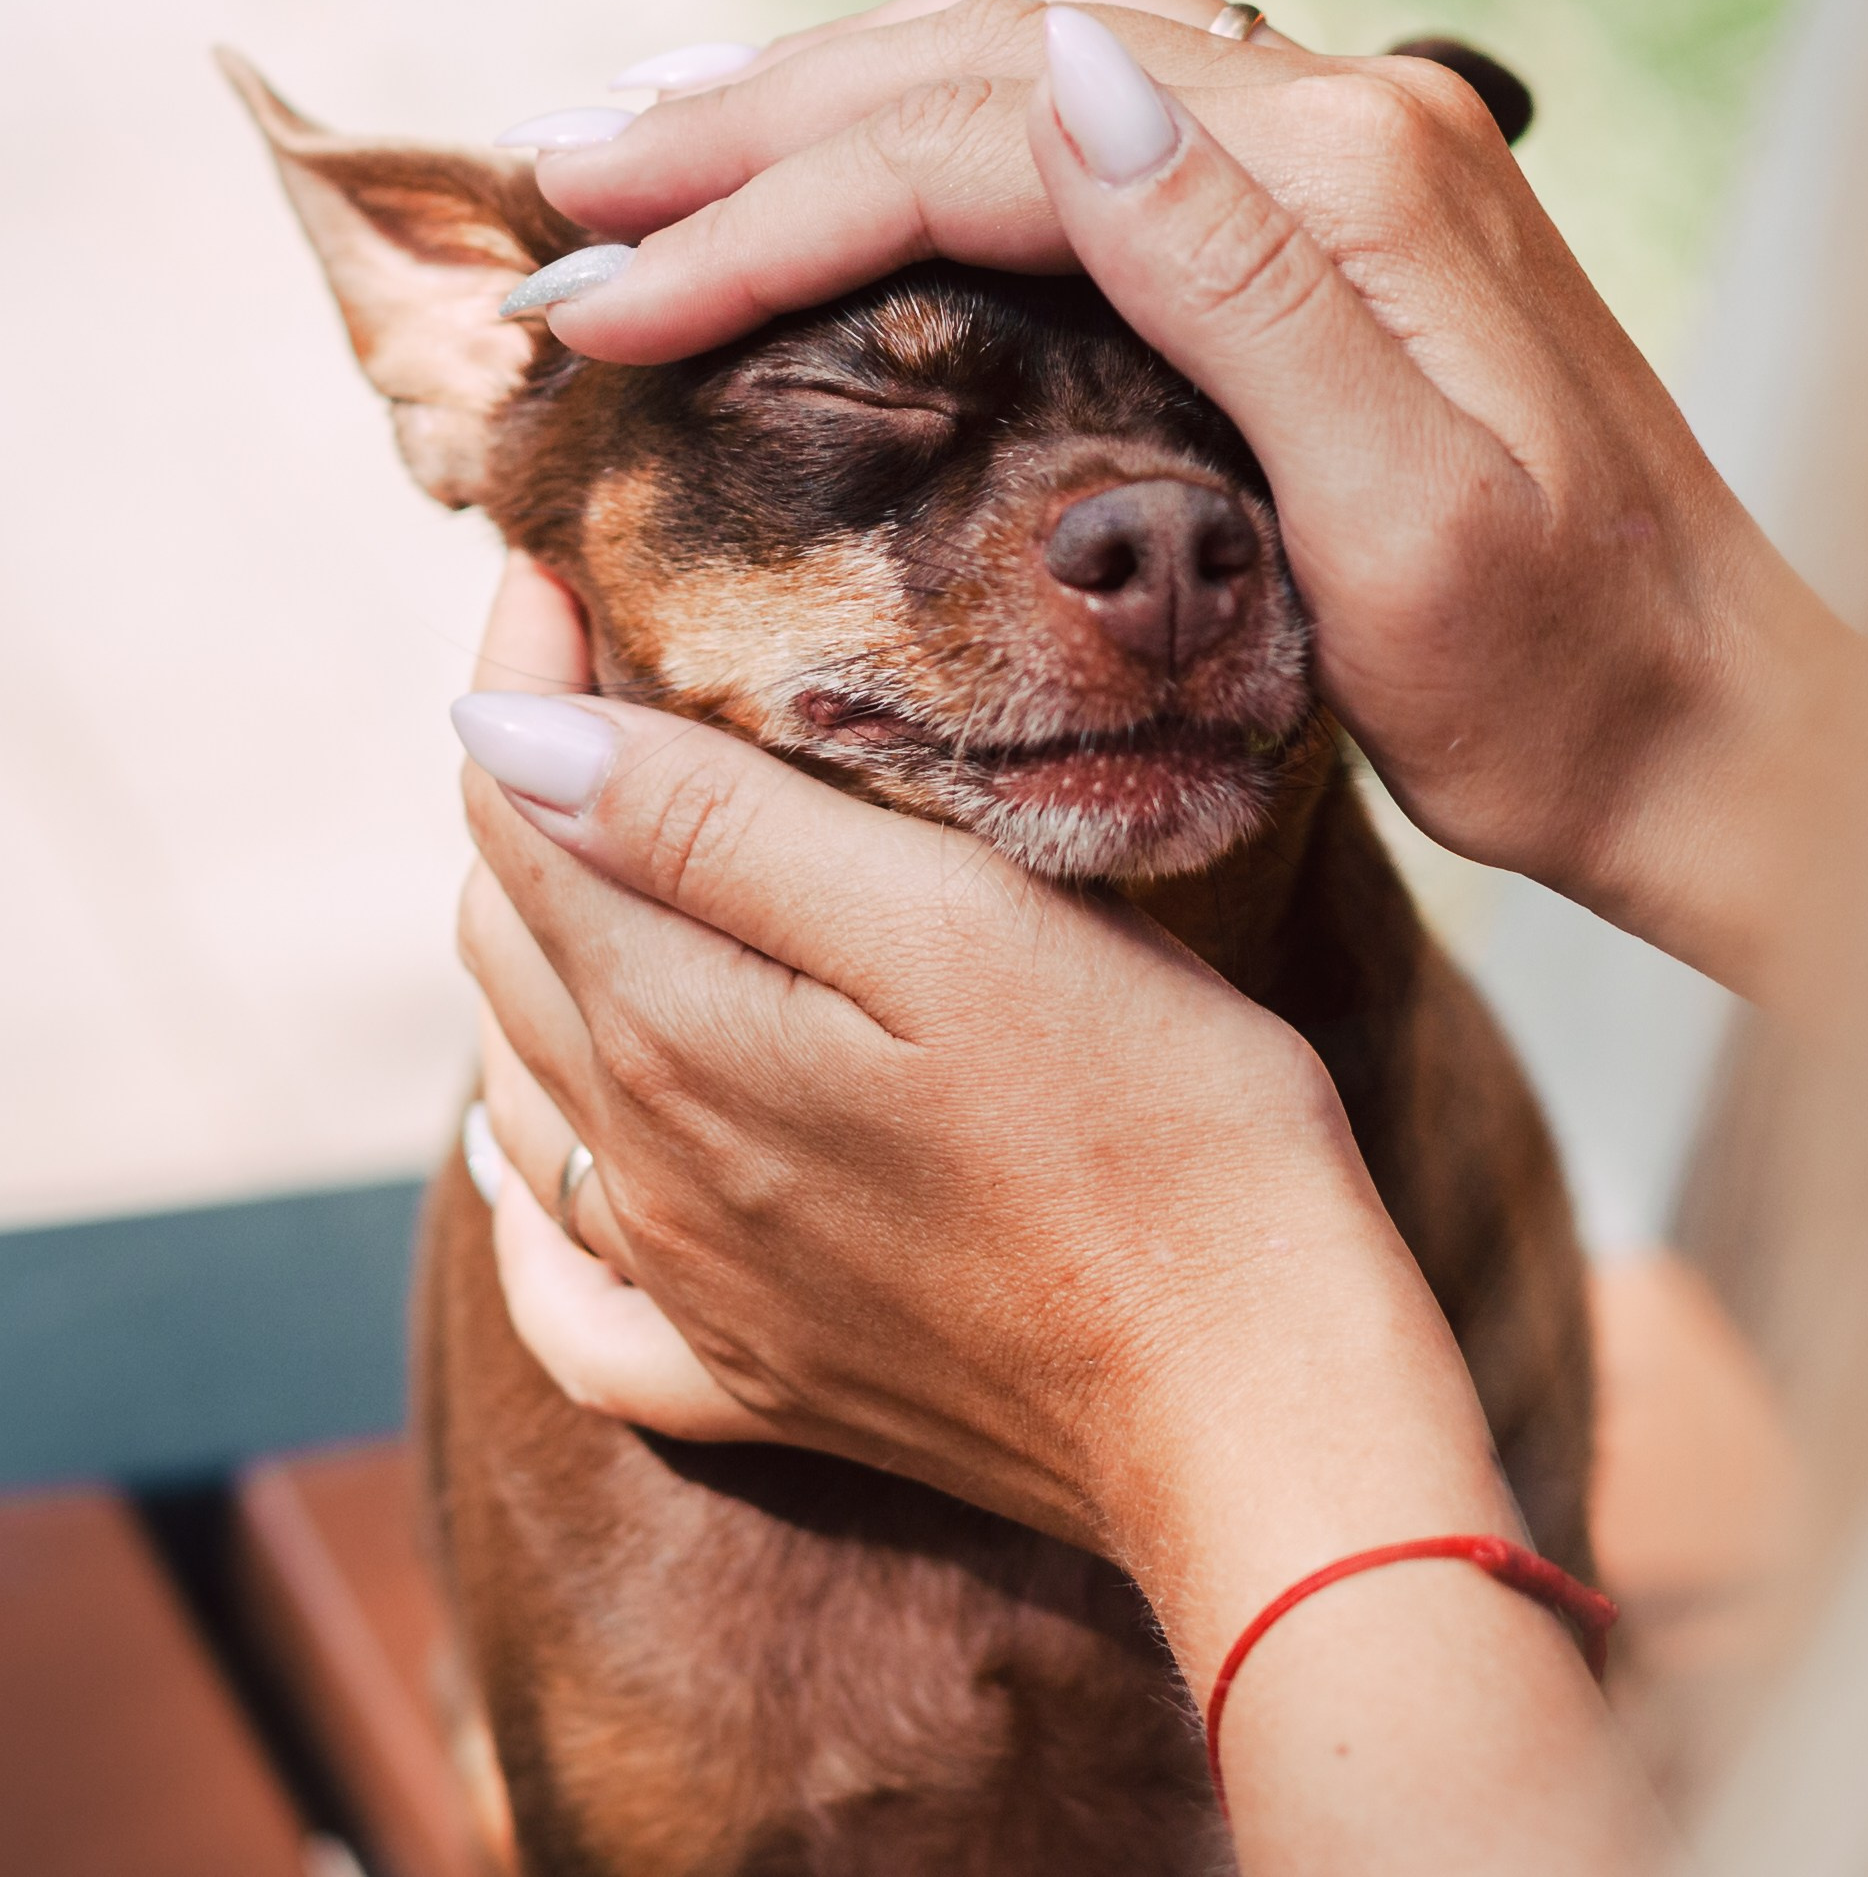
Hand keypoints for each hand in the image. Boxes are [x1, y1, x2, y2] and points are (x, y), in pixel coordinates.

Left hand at [453, 571, 1507, 1625]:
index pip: (515, 807)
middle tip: (597, 671)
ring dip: (534, 939)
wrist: (1260, 1407)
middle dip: (525, 782)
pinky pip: (571, 1298)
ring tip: (597, 837)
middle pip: (508, 931)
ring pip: (530, 1076)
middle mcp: (649, 1164)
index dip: (518, 671)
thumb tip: (502, 739)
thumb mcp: (949, 924)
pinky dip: (534, 1198)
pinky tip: (553, 1152)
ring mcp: (698, 1285)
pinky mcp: (762, 1373)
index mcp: (680, 1029)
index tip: (552, 566)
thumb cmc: (1153, 1125)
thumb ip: (713, 830)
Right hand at [516, 0, 1867, 996]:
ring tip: (655, 144)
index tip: (598, 297)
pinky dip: (940, 115)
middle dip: (759, 125)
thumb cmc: (1564, 691)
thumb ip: (1242, 284)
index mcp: (1343, 180)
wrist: (1719, 729)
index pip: (985, 140)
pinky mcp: (1330, 208)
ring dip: (831, 94)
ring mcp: (1342, 147)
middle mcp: (1342, 116)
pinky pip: (1094, 106)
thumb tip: (1071, 79)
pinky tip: (856, 137)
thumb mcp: (1408, 531)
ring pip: (1028, 57)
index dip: (771, 207)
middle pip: (988, 64)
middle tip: (568, 193)